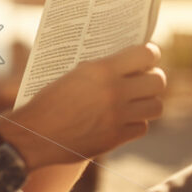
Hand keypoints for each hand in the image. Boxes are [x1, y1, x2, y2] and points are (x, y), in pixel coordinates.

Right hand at [0, 43, 166, 169]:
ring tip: (135, 101)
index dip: (150, 54)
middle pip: (158, 81)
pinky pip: (142, 127)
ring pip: (156, 106)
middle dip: (153, 79)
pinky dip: (135, 123)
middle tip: (142, 80)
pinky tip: (122, 120)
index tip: (147, 57)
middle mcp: (114, 92)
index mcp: (101, 70)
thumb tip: (123, 64)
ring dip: (147, 102)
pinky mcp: (115, 138)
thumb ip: (99, 69)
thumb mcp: (71, 75)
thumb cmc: (47, 101)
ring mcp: (117, 117)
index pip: (146, 53)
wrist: (34, 134)